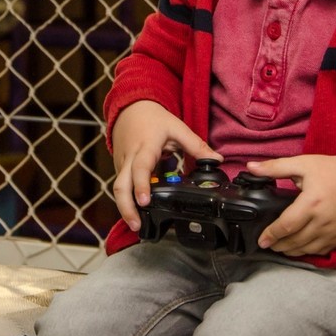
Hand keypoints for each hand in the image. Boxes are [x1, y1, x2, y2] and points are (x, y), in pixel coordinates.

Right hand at [111, 101, 216, 231]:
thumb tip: (216, 160)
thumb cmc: (154, 120)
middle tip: (136, 225)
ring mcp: (121, 164)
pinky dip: (126, 200)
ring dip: (125, 208)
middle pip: (121, 186)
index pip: (141, 168)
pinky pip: (121, 186)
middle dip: (127, 208)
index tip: (145, 202)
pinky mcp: (119, 169)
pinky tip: (135, 214)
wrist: (131, 109)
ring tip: (136, 226)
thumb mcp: (177, 128)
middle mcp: (130, 158)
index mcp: (145, 147)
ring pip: (118, 189)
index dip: (142, 185)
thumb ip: (197, 145)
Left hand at [248, 153, 335, 255]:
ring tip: (280, 248)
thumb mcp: (302, 163)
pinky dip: (308, 252)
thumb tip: (251, 167)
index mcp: (311, 202)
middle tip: (268, 245)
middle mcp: (322, 221)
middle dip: (279, 245)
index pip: (286, 225)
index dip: (271, 235)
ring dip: (291, 251)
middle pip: (295, 241)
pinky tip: (300, 248)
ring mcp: (334, 232)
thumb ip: (275, 167)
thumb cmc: (332, 171)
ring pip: (308, 249)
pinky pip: (322, 251)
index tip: (262, 240)